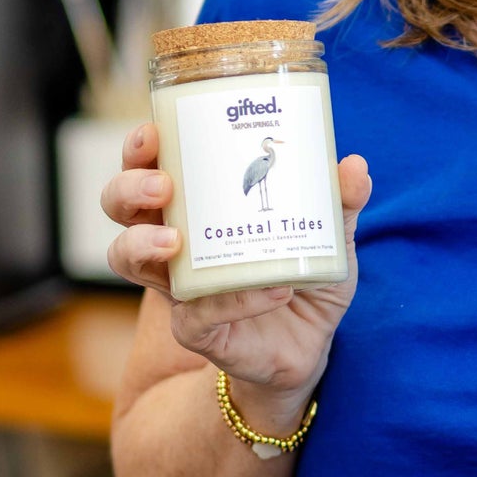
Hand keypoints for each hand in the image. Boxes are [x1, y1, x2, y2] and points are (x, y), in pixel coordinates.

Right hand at [103, 122, 371, 412]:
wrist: (310, 343)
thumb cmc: (305, 274)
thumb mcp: (330, 234)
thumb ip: (341, 202)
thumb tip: (355, 166)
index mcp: (198, 204)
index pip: (150, 167)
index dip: (139, 150)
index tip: (152, 133)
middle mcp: (176, 241)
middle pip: (121, 207)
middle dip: (130, 190)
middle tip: (162, 185)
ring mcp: (180, 285)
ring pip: (128, 260)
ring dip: (143, 244)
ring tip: (175, 240)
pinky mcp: (197, 328)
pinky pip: (195, 315)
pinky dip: (233, 300)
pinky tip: (272, 290)